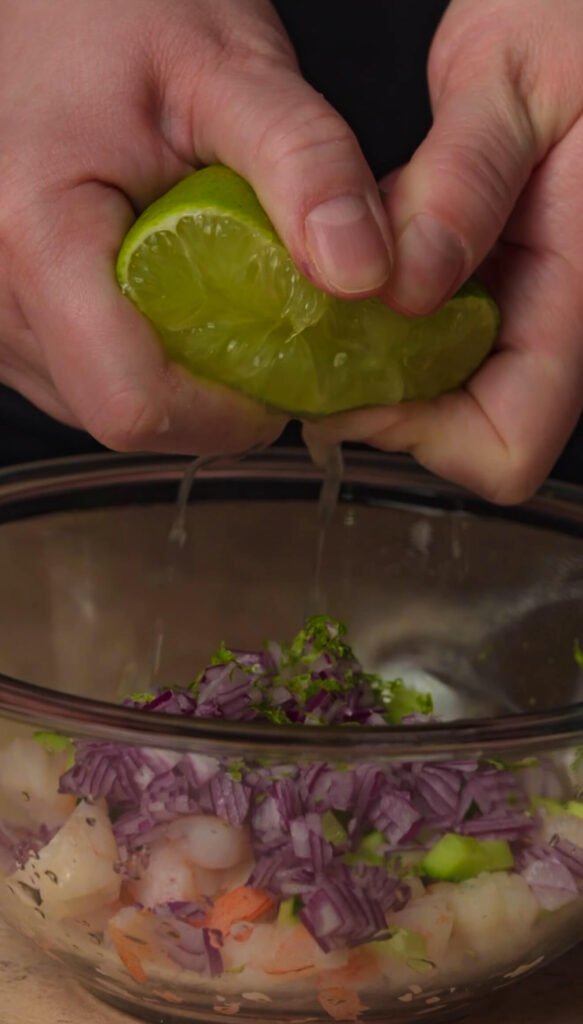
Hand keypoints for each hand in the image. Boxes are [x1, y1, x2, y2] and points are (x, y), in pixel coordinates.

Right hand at [0, 0, 391, 454]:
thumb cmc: (118, 14)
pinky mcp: (9, 315)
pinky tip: (170, 297)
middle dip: (212, 397)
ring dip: (179, 379)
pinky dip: (143, 357)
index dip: (226, 416)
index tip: (283, 379)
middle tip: (264, 325)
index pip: (134, 406)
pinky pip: (82, 378)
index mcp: (39, 238)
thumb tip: (363, 273)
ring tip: (216, 298)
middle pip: (123, 416)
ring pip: (104, 405)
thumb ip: (304, 164)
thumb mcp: (230, 68)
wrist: (48, 3)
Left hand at [307, 0, 582, 502]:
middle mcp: (558, 321)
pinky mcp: (503, 293)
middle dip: (389, 401)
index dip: (420, 432)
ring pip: (452, 399)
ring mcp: (531, 313)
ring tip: (347, 292)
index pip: (505, 445)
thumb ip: (463, 183)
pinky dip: (392, 330)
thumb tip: (406, 287)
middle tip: (326, 337)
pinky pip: (441, 350)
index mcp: (578, 291)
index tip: (352, 377)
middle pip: (470, 436)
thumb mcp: (512, 76)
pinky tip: (369, 275)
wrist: (581, 9)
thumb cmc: (575, 20)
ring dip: (384, 364)